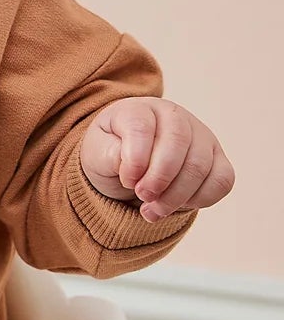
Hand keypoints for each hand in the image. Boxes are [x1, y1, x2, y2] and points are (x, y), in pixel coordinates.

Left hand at [80, 97, 234, 221]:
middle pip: (177, 144)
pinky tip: (177, 204)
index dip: (135, 159)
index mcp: (138, 110)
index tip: (127, 180)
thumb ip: (109, 155)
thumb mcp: (97, 154)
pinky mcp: (217, 158)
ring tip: (152, 209)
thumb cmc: (110, 155)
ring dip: (176, 196)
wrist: (126, 167)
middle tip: (143, 196)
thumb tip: (131, 163)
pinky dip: (200, 199)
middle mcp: (174, 116)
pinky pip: (222, 181)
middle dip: (159, 179)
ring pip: (200, 166)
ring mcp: (200, 135)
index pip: (141, 127)